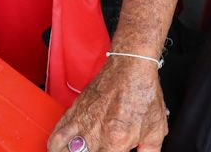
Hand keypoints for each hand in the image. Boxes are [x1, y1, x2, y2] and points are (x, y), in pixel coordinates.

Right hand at [48, 55, 168, 151]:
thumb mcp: (156, 129)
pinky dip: (55, 142)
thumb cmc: (142, 92)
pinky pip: (58, 130)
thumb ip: (149, 151)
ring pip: (60, 147)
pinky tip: (59, 146)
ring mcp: (82, 121)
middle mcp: (95, 133)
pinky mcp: (75, 109)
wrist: (131, 66)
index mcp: (116, 140)